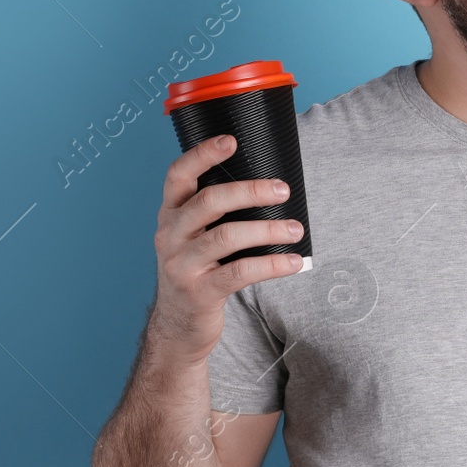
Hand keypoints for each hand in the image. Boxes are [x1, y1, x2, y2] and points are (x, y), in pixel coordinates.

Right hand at [149, 135, 306, 363]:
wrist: (178, 326)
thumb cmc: (199, 270)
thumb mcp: (195, 236)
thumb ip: (216, 212)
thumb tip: (271, 187)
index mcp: (170, 214)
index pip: (178, 175)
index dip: (202, 155)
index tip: (231, 141)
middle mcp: (170, 235)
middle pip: (209, 201)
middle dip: (250, 191)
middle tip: (283, 190)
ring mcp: (181, 265)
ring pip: (227, 237)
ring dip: (268, 230)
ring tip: (296, 229)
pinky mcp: (199, 292)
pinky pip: (240, 273)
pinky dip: (272, 266)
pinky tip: (293, 262)